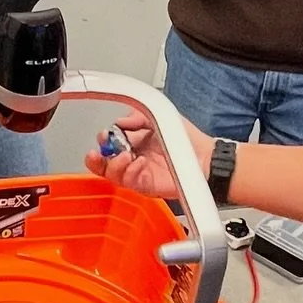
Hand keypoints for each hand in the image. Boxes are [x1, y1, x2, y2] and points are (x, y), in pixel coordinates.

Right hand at [84, 109, 211, 199]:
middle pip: (103, 164)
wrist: (206, 158)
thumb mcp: (160, 117)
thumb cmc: (188, 140)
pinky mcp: (146, 186)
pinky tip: (139, 163)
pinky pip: (129, 182)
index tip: (105, 134)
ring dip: (114, 165)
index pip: (109, 144)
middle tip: (99, 152)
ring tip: (126, 155)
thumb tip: (119, 122)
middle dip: (96, 158)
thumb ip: (138, 117)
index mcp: (134, 142)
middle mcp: (133, 158)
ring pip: (111, 175)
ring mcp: (138, 173)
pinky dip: (130, 172)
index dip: (103, 140)